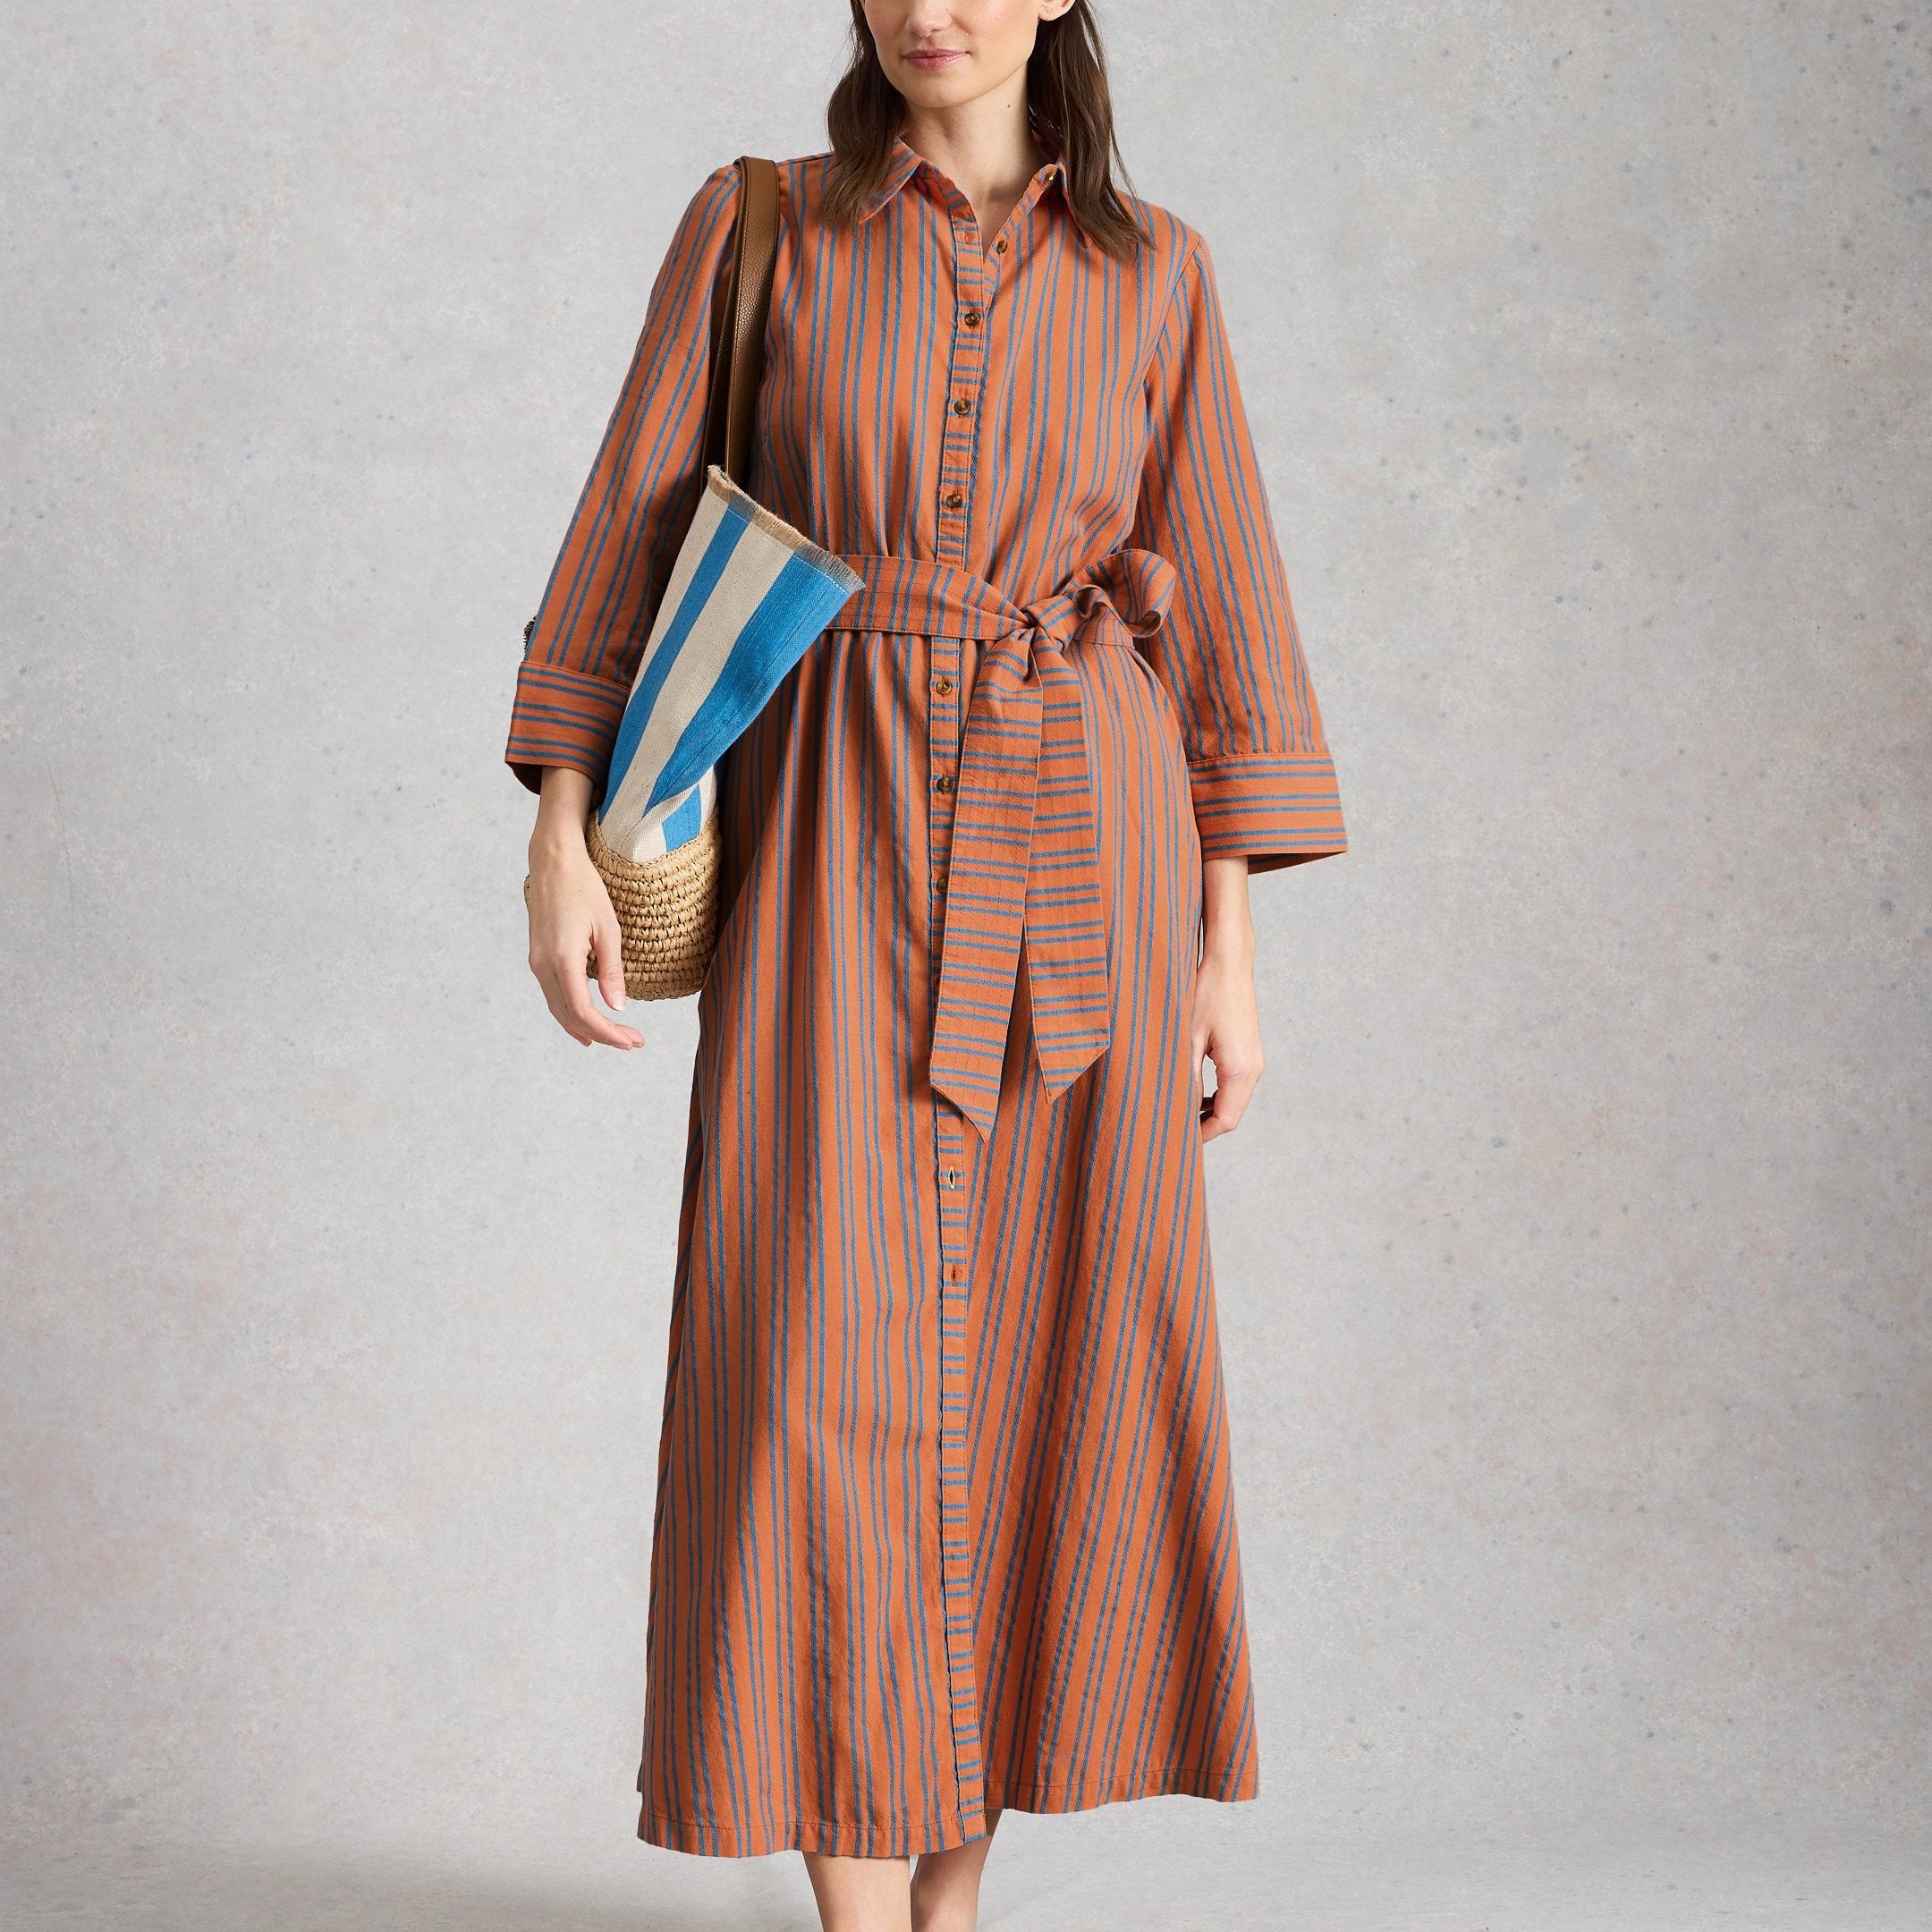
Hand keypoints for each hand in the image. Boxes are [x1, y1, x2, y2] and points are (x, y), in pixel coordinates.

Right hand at [526, 767, 644, 1049]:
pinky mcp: (537, 956)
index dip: (609, 1033)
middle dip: (601, 1034)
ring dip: (584, 1027)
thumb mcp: (608, 929)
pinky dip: (570, 1012)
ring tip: (613, 1038)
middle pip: (569, 1016)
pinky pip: (552, 994)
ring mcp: (536, 962)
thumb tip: (618, 1007)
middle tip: (632, 1042)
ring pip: (558, 1008)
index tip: (634, 1040)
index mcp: (562, 960)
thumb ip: (612, 970)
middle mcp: (543, 965)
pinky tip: (585, 1021)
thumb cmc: (584, 888)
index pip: (584, 1012)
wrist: (552, 862)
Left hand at [1193, 857, 1262, 1140]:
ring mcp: (1255, 1060)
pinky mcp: (1250, 1051)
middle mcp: (1253, 1069)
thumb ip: (1182, 1075)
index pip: (1224, 1121)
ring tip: (1177, 1113)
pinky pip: (1235, 1085)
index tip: (1174, 1141)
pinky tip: (1192, 1090)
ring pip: (1233, 1101)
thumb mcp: (1185, 1037)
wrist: (1229, 960)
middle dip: (1203, 1127)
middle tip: (1171, 1131)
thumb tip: (1173, 1108)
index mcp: (1240, 1071)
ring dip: (1208, 1110)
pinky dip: (1215, 1095)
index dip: (1200, 1136)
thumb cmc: (1205, 993)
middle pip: (1230, 1115)